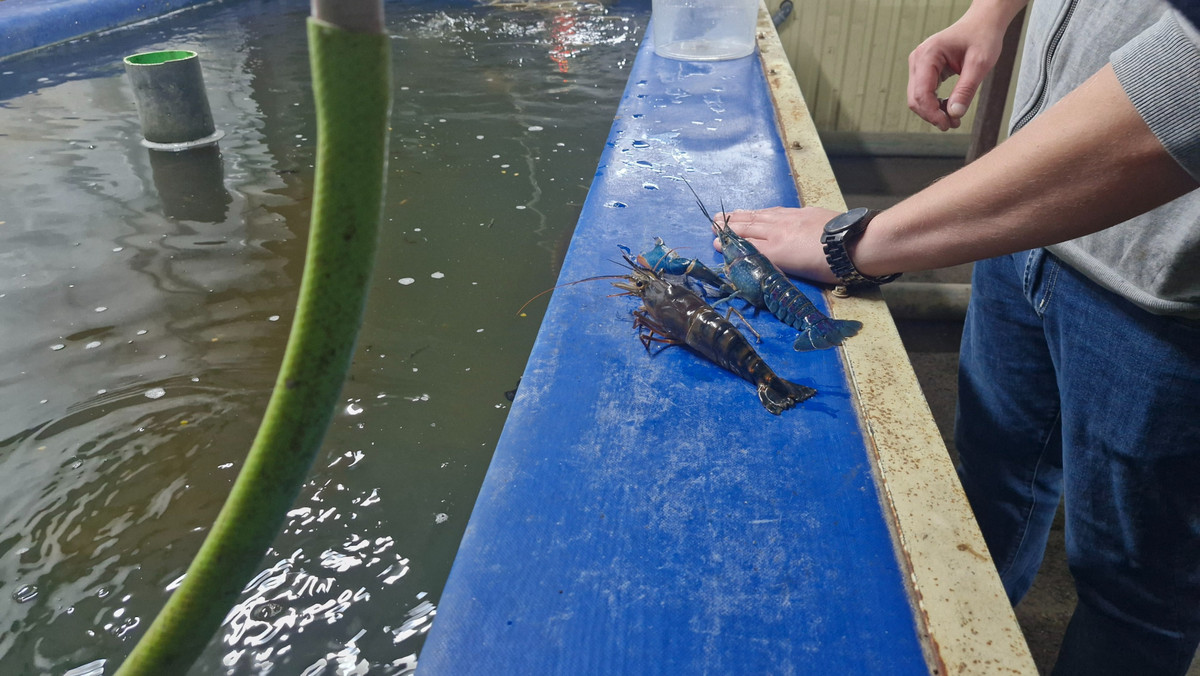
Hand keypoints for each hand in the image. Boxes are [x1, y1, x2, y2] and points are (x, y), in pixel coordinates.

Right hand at [711, 206, 841, 284]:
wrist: (855, 244)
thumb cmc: (830, 267)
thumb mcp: (800, 273)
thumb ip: (778, 265)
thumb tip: (763, 260)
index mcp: (776, 251)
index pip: (746, 247)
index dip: (729, 245)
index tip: (714, 243)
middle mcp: (778, 232)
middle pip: (748, 228)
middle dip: (729, 226)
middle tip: (713, 224)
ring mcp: (789, 219)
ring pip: (759, 216)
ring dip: (740, 215)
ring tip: (726, 214)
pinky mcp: (802, 212)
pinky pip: (774, 210)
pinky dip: (760, 211)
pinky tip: (756, 211)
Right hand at [907, 3, 1017, 129]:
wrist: (983, 24)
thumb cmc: (982, 37)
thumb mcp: (980, 64)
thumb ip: (966, 90)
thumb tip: (954, 114)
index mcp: (928, 54)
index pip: (921, 93)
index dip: (932, 113)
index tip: (948, 125)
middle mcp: (918, 59)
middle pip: (915, 99)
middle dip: (932, 115)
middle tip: (953, 124)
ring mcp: (918, 64)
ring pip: (917, 98)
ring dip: (933, 111)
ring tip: (954, 117)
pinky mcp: (923, 70)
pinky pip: (923, 93)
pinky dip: (934, 104)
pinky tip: (950, 107)